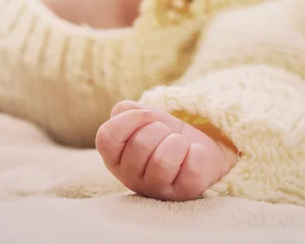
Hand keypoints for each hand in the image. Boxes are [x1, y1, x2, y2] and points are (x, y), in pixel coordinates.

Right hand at [96, 101, 236, 200]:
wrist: (195, 146)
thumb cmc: (162, 133)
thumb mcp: (140, 117)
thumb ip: (126, 111)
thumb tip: (140, 114)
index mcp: (114, 158)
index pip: (107, 137)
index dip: (130, 119)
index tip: (148, 115)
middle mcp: (129, 178)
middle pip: (140, 144)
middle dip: (159, 129)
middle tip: (166, 134)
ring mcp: (156, 189)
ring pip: (163, 161)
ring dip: (177, 142)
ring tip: (179, 144)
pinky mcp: (184, 193)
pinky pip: (192, 168)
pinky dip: (197, 152)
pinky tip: (193, 154)